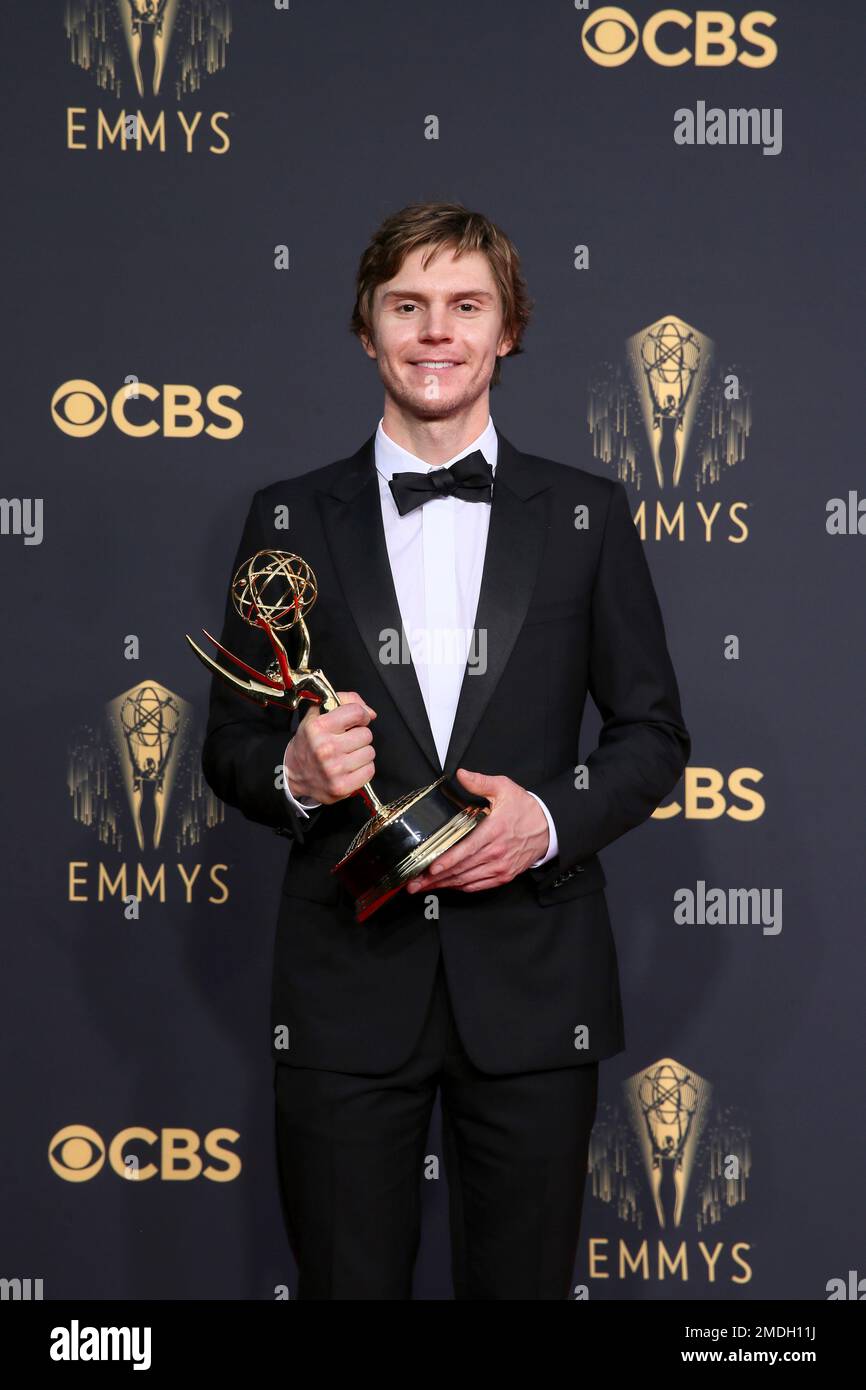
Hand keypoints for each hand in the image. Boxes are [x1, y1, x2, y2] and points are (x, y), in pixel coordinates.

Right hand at [284, 691, 376, 804]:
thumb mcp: (317, 715)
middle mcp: (326, 748)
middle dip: (359, 736)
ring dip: (361, 753)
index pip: (356, 712)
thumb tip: (371, 713)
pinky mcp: (342, 787)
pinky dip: (362, 769)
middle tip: (346, 741)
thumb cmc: (309, 743)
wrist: (293, 775)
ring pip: (370, 753)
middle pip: (366, 734)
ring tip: (346, 755)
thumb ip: (344, 702)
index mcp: (318, 727)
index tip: (357, 720)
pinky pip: (369, 771)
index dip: (361, 715)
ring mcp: (334, 769)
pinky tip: (349, 768)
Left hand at [405, 768, 548, 893]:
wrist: (549, 827)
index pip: (466, 849)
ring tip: (423, 887)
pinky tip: (446, 886)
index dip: (446, 861)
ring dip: (444, 885)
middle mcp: (496, 852)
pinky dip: (461, 887)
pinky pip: (478, 885)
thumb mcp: (504, 788)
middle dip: (435, 878)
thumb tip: (461, 774)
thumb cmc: (524, 808)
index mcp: (493, 831)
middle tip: (413, 883)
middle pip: (461, 869)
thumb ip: (480, 782)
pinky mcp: (504, 875)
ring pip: (466, 880)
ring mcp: (500, 867)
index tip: (429, 868)